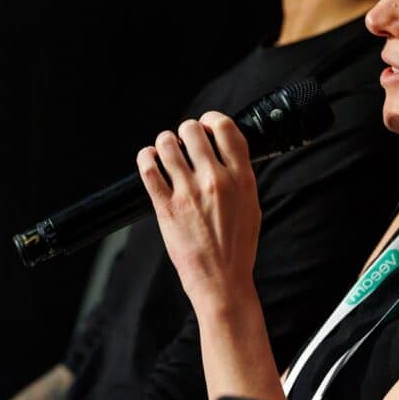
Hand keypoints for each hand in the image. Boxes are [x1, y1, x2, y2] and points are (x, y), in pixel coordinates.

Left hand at [137, 112, 261, 305]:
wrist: (222, 279)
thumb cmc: (238, 246)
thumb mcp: (252, 205)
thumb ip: (240, 177)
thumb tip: (226, 153)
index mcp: (241, 178)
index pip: (226, 129)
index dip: (212, 120)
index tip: (206, 125)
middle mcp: (215, 180)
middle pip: (193, 131)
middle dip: (186, 131)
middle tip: (184, 140)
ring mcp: (189, 193)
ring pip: (168, 145)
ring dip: (164, 142)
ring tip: (165, 150)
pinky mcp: (167, 207)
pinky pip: (149, 170)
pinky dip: (146, 158)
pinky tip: (149, 160)